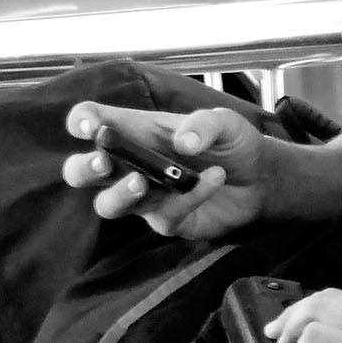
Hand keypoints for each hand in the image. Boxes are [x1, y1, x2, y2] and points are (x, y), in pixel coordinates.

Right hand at [63, 100, 268, 241]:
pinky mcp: (167, 221)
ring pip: (109, 204)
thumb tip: (183, 143)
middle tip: (102, 163)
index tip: (87, 126)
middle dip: (83, 168)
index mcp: (136, 130)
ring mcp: (146, 197)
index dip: (81, 121)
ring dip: (120, 193)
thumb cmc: (232, 142)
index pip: (93, 121)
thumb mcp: (224, 122)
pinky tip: (214, 179)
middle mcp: (131, 165)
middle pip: (82, 172)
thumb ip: (204, 124)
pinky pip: (165, 215)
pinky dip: (189, 197)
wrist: (261, 177)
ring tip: (142, 181)